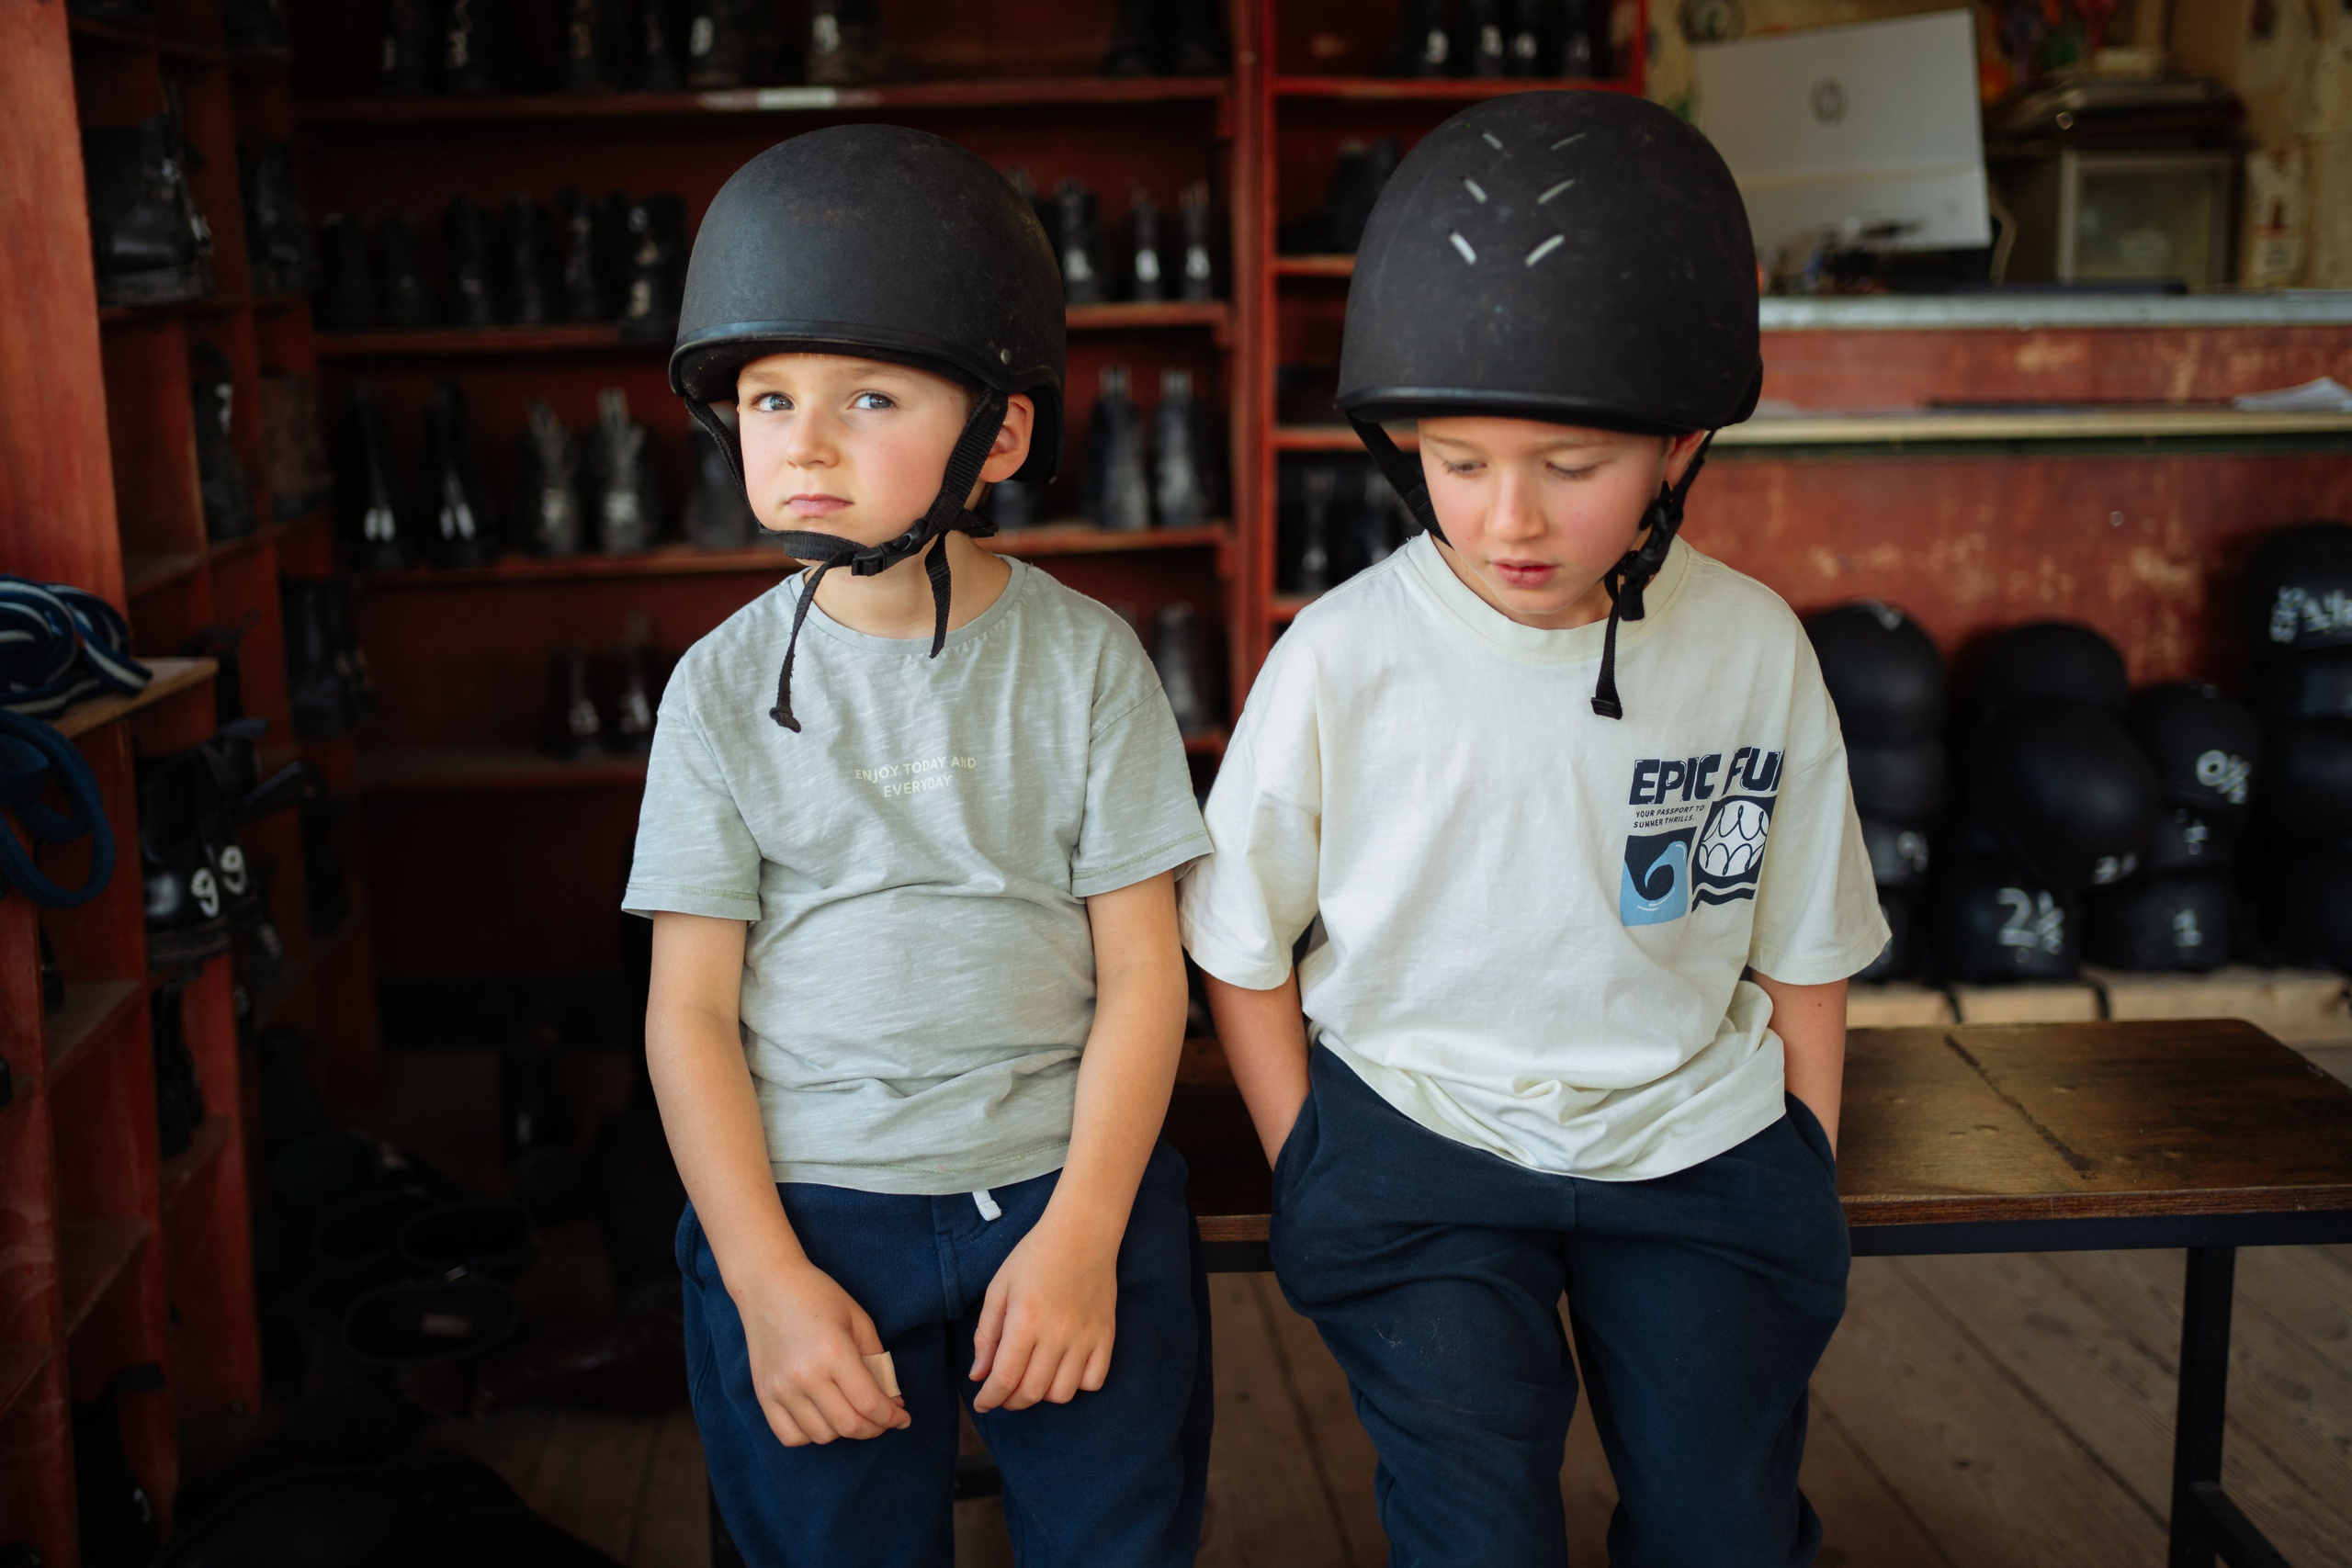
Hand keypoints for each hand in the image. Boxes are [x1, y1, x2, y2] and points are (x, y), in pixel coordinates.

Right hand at [736, 1258, 909, 1446]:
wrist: (768, 1285)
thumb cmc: (818, 1296)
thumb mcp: (858, 1319)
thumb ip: (878, 1361)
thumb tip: (892, 1401)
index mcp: (834, 1352)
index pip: (869, 1404)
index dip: (891, 1418)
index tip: (903, 1419)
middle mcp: (806, 1376)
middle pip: (848, 1426)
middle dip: (874, 1428)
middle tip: (883, 1420)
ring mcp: (781, 1388)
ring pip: (822, 1436)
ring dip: (844, 1431)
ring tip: (852, 1413)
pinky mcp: (764, 1395)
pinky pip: (790, 1436)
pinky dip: (811, 1435)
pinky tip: (822, 1418)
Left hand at [969, 1212, 1118, 1412]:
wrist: (1082, 1232)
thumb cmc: (1035, 1256)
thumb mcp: (1000, 1288)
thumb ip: (987, 1334)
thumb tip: (978, 1375)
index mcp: (1025, 1320)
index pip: (1005, 1378)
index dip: (990, 1398)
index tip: (982, 1403)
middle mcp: (1057, 1333)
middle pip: (1032, 1392)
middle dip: (1010, 1401)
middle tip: (1003, 1394)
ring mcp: (1085, 1336)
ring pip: (1062, 1394)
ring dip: (1042, 1395)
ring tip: (1033, 1378)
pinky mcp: (1106, 1335)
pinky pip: (1093, 1381)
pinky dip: (1076, 1384)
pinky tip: (1063, 1369)